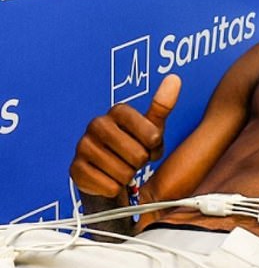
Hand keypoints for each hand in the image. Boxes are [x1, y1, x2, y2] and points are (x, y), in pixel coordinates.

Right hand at [70, 74, 181, 198]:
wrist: (111, 177)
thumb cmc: (134, 150)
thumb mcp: (153, 131)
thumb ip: (162, 107)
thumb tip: (174, 78)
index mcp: (118, 112)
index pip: (151, 133)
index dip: (155, 146)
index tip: (150, 145)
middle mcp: (97, 124)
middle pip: (138, 155)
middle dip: (141, 163)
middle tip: (134, 160)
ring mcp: (83, 146)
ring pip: (123, 172)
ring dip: (128, 177)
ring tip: (122, 170)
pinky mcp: (75, 169)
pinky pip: (108, 186)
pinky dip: (115, 189)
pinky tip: (110, 181)